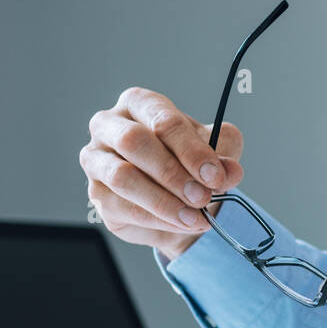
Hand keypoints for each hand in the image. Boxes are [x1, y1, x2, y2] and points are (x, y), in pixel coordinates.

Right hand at [80, 87, 244, 260]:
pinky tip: (182, 223)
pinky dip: (157, 219)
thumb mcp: (215, 152)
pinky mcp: (97, 194)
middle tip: (202, 196)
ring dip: (164, 200)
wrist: (178, 195)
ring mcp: (96, 160)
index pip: (163, 120)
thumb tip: (229, 171)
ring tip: (195, 215)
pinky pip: (123, 207)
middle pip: (133, 141)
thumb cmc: (190, 161)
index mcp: (140, 104)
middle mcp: (109, 126)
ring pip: (123, 177)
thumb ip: (224, 155)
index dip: (191, 149)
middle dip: (172, 173)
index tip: (215, 175)